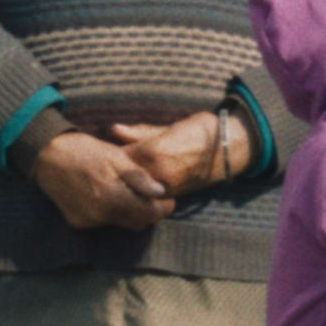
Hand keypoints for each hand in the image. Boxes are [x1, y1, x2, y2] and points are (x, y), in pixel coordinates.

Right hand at [28, 130, 173, 230]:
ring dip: (129, 212)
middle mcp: (100, 215)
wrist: (47, 156)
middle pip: (136, 223)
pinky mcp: (77, 222)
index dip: (163, 208)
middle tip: (151, 197)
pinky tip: (106, 195)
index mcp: (113, 197)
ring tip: (128, 193)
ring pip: (120, 224)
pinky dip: (110, 212)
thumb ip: (138, 177)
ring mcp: (87, 221)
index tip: (167, 199)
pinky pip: (102, 222)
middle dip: (148, 212)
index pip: (149, 215)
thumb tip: (160, 191)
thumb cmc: (84, 151)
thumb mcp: (115, 157)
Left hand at [110, 110, 243, 196]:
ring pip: (133, 191)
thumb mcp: (167, 127)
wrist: (228, 150)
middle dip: (110, 173)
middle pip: (122, 177)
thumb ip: (139, 132)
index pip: (117, 158)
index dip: (105, 156)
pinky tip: (130, 189)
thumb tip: (112, 129)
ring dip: (122, 186)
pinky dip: (137, 193)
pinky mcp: (172, 197)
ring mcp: (164, 189)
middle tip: (97, 171)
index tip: (96, 155)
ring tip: (110, 182)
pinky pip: (147, 197)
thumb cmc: (199, 132)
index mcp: (153, 152)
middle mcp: (157, 174)